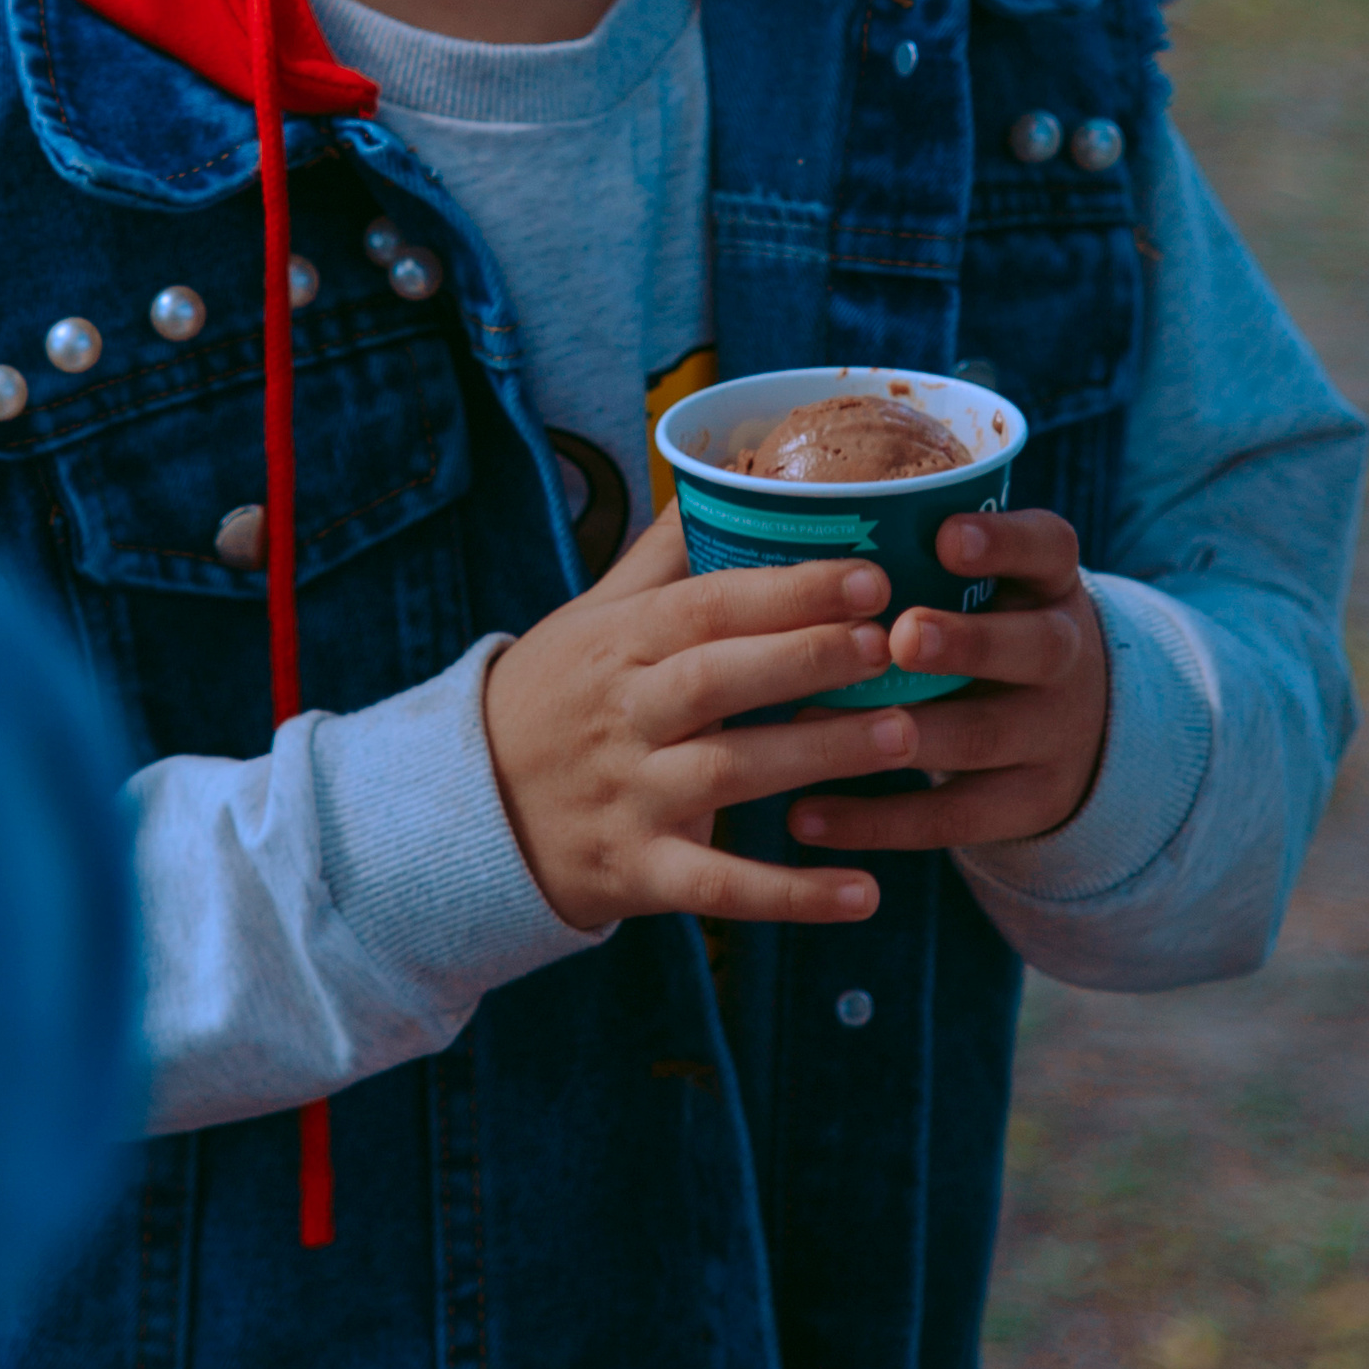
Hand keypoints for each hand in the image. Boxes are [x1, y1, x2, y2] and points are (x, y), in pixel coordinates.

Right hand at [482, 506, 913, 932]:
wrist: (464, 812)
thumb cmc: (552, 698)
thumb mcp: (591, 618)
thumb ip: (663, 558)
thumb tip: (721, 474)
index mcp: (619, 644)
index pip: (707, 606)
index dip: (788, 591)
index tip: (870, 576)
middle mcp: (622, 716)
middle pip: (718, 679)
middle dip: (808, 657)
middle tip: (892, 645)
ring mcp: (628, 797)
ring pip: (728, 773)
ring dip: (817, 755)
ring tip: (904, 736)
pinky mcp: (636, 874)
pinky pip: (718, 887)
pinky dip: (790, 894)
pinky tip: (863, 893)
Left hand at [786, 510, 1106, 857]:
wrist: (1067, 726)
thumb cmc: (983, 628)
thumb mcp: (986, 585)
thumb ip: (918, 559)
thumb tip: (789, 521)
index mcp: (1049, 583)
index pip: (1048, 547)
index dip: (1003, 542)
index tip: (947, 536)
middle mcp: (1065, 654)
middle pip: (1035, 647)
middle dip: (967, 643)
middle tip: (903, 636)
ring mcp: (1054, 735)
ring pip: (984, 736)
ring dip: (901, 732)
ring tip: (815, 723)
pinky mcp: (1028, 805)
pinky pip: (953, 817)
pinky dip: (875, 819)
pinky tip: (803, 815)